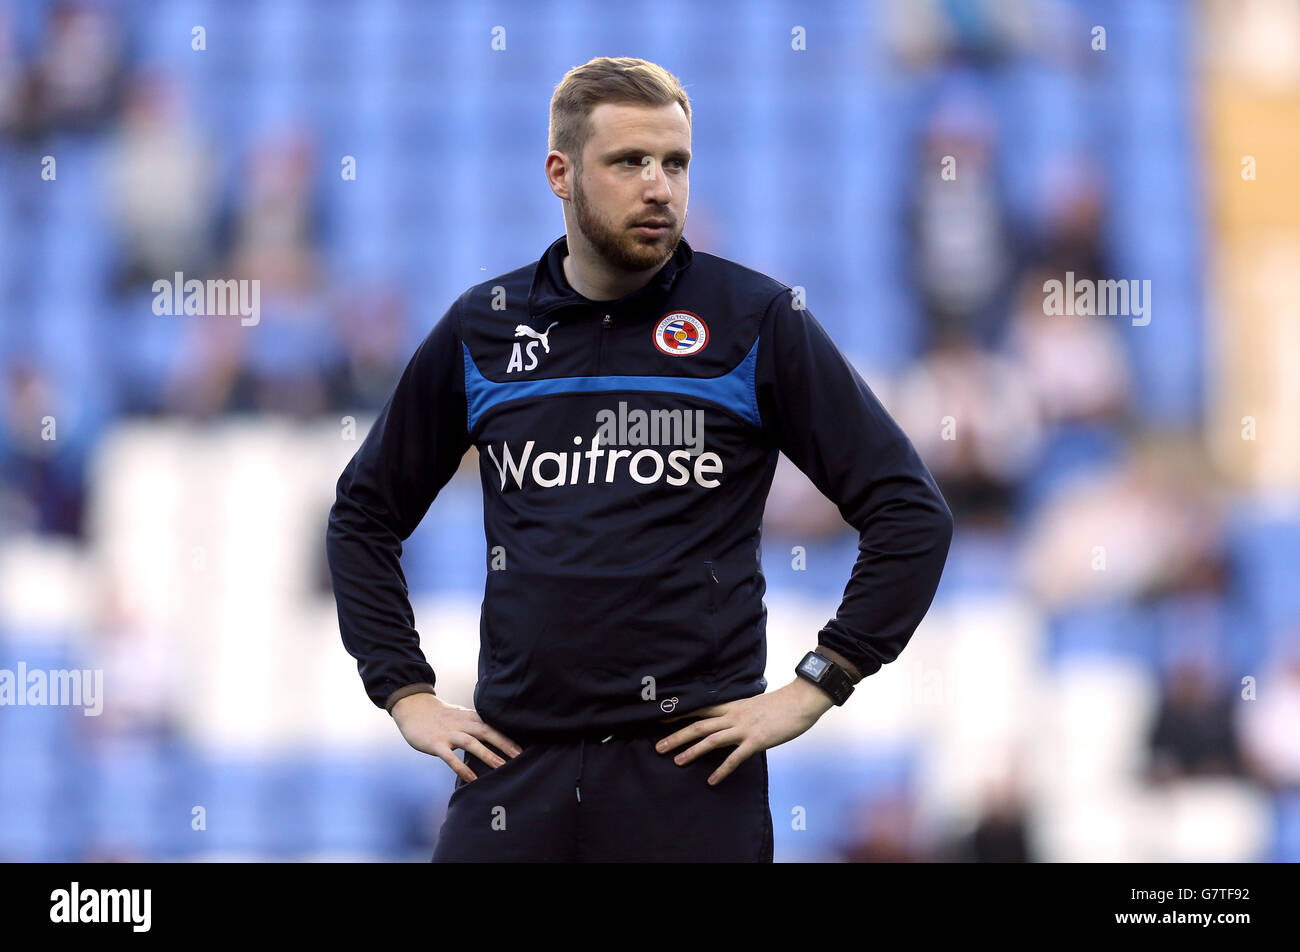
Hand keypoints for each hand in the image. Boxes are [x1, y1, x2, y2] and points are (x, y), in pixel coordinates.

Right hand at [391, 692, 522, 782]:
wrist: (413, 707)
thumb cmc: (441, 716)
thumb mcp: (461, 716)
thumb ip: (477, 726)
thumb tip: (497, 741)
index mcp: (471, 717)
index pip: (494, 726)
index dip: (510, 737)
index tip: (526, 748)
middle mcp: (462, 724)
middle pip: (488, 732)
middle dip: (505, 745)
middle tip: (521, 757)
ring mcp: (449, 733)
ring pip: (471, 743)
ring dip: (488, 755)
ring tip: (502, 768)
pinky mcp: (436, 743)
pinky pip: (450, 757)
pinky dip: (462, 768)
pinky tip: (472, 779)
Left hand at [654, 677, 835, 784]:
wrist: (800, 700)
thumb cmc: (780, 704)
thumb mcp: (753, 704)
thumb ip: (739, 713)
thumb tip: (728, 722)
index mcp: (731, 706)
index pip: (699, 709)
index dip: (678, 714)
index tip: (659, 719)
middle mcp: (733, 716)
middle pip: (699, 726)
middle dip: (677, 736)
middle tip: (658, 747)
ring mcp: (744, 728)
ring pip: (711, 740)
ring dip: (692, 751)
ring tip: (677, 761)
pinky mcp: (756, 740)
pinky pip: (735, 757)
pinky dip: (722, 770)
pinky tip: (712, 780)